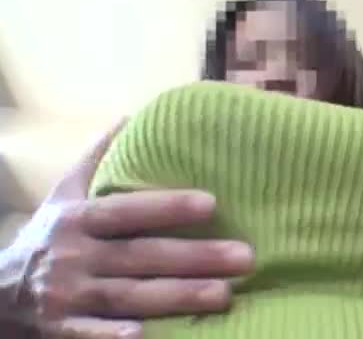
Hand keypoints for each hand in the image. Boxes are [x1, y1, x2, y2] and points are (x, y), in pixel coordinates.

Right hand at [7, 120, 254, 338]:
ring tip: (225, 295)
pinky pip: (92, 335)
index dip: (167, 207)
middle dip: (194, 257)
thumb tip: (131, 116)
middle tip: (245, 257)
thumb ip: (96, 157)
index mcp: (79, 219)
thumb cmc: (48, 236)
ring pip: (130, 297)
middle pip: (141, 256)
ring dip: (177, 297)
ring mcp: (69, 297)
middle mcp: (76, 256)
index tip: (212, 203)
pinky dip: (116, 337)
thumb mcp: (63, 193)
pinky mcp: (63, 330)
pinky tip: (151, 336)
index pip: (128, 211)